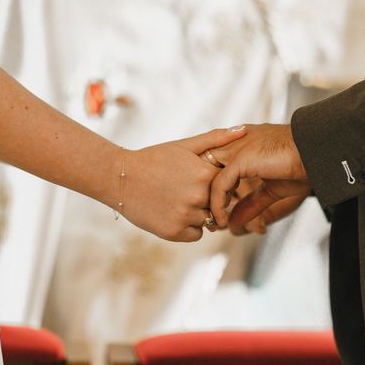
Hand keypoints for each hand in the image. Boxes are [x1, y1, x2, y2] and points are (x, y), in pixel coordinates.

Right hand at [121, 126, 246, 241]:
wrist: (120, 178)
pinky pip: (196, 234)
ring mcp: (186, 216)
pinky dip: (188, 227)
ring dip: (198, 213)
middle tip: (186, 190)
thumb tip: (244, 130)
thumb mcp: (184, 145)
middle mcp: (198, 197)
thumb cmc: (154, 159)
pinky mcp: (174, 233)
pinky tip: (172, 211)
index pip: (228, 184)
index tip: (200, 178)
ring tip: (177, 199)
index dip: (216, 182)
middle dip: (207, 198)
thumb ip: (216, 138)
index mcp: (205, 174)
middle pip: (219, 203)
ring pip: (208, 220)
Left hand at [206, 124, 309, 227]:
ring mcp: (235, 148)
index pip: (212, 161)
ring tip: (215, 223)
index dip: (209, 186)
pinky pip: (220, 186)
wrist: (318, 154)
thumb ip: (251, 204)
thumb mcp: (270, 190)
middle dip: (202, 193)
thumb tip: (234, 225)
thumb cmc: (301, 166)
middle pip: (203, 167)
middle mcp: (233, 141)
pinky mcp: (239, 159)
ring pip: (208, 177)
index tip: (215, 209)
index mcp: (240, 142)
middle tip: (208, 219)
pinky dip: (218, 205)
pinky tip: (223, 220)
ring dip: (209, 203)